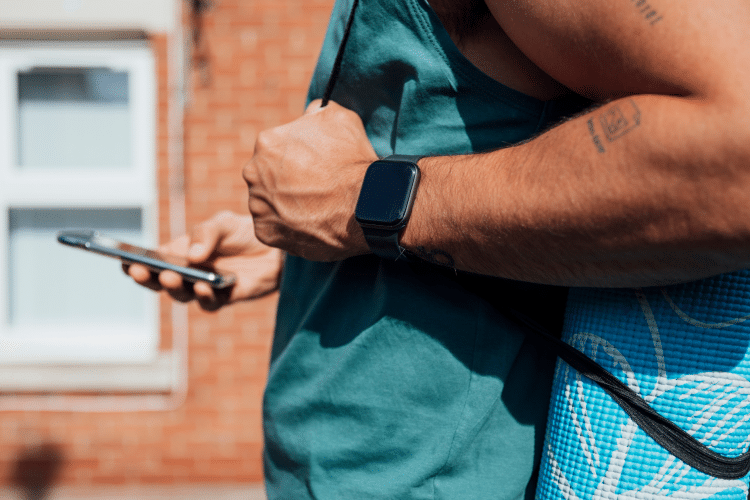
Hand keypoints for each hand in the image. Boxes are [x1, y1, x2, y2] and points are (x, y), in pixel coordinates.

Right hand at [124, 211, 283, 310]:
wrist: (276, 247)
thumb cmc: (243, 233)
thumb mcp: (223, 224)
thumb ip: (206, 234)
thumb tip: (191, 255)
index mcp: (179, 253)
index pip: (150, 261)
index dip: (133, 263)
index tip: (122, 260)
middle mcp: (188, 273)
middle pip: (160, 282)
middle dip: (147, 277)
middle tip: (140, 269)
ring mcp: (205, 287)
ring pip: (182, 295)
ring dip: (174, 287)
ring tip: (170, 276)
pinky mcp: (226, 298)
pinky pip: (210, 303)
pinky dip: (205, 297)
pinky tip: (205, 287)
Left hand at [242, 99, 378, 260]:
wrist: (363, 207)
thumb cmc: (351, 162)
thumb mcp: (339, 118)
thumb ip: (316, 112)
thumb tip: (310, 114)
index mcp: (266, 143)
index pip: (278, 147)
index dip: (299, 155)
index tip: (315, 165)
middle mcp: (253, 173)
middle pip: (268, 175)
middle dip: (287, 180)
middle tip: (314, 187)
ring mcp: (257, 206)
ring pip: (268, 202)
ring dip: (285, 203)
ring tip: (314, 207)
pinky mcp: (265, 233)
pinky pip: (274, 227)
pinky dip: (288, 226)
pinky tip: (309, 222)